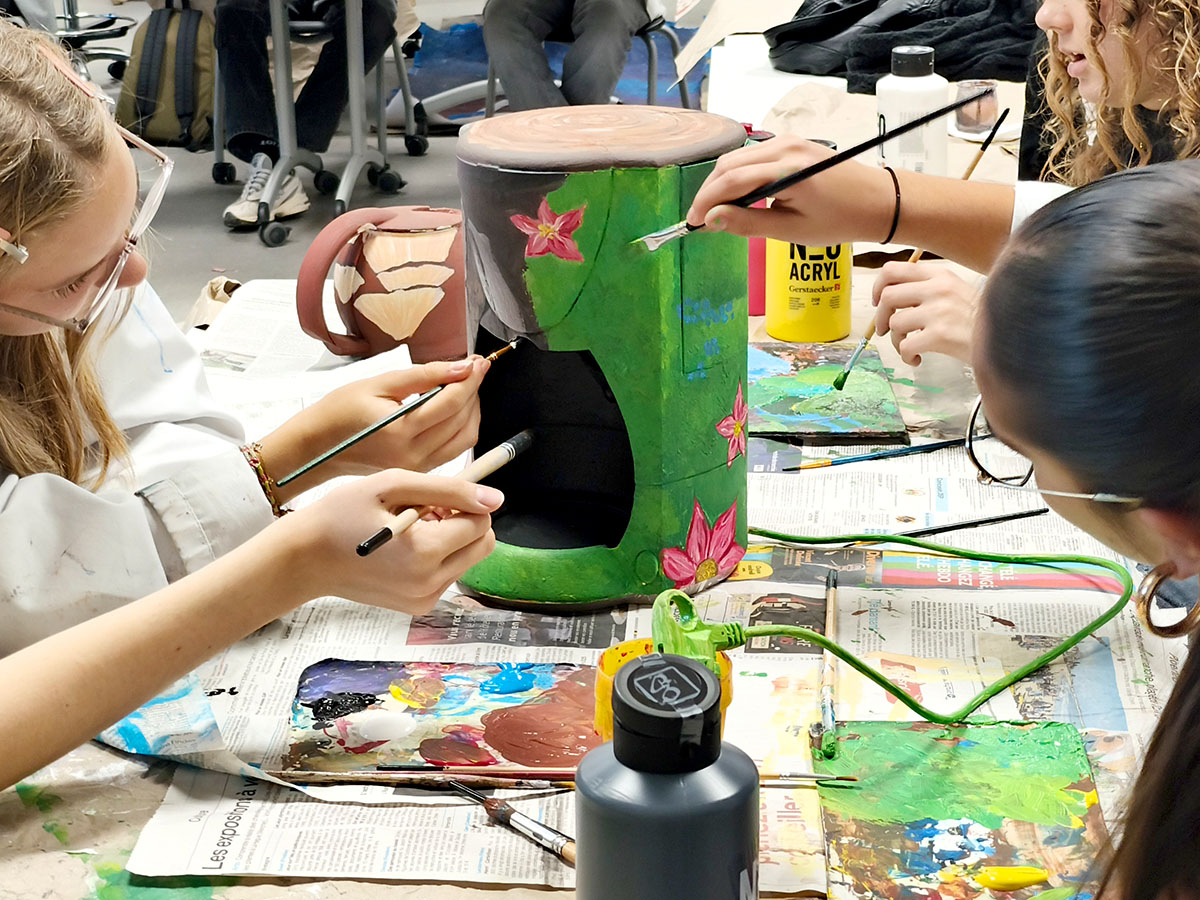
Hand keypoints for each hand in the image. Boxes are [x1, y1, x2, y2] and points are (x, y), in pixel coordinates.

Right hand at [264, 357, 487, 499]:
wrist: (318, 447)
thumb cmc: (340, 411)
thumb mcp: (378, 383)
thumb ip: (422, 376)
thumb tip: (460, 368)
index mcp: (400, 430)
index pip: (451, 402)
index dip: (470, 379)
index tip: (478, 361)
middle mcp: (412, 453)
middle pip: (463, 420)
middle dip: (473, 392)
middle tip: (472, 370)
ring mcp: (417, 466)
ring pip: (466, 438)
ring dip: (473, 410)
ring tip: (464, 388)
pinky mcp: (419, 471)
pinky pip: (454, 450)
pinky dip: (462, 427)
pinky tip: (454, 409)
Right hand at [277, 469, 500, 613]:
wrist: (303, 559)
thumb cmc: (341, 515)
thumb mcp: (392, 486)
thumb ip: (449, 490)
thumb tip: (496, 499)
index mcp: (425, 552)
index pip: (481, 523)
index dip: (463, 503)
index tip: (432, 498)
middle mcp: (430, 583)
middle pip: (483, 545)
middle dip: (465, 522)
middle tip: (426, 510)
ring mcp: (424, 599)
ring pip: (468, 559)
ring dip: (451, 538)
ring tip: (410, 527)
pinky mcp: (418, 606)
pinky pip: (448, 574)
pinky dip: (437, 556)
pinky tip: (405, 546)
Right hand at [686, 136, 897, 244]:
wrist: (877, 201)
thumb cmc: (839, 221)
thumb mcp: (791, 230)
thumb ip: (748, 223)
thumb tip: (712, 219)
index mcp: (786, 169)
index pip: (730, 180)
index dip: (706, 202)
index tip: (693, 223)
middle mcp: (784, 147)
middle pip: (729, 164)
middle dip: (711, 191)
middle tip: (704, 220)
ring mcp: (789, 141)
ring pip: (739, 158)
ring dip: (724, 183)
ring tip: (721, 212)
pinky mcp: (793, 143)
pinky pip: (754, 156)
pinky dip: (740, 175)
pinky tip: (742, 197)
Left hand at [871, 262, 977, 365]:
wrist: (1007, 338)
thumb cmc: (978, 320)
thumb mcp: (956, 291)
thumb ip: (927, 288)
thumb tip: (891, 297)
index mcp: (939, 275)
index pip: (893, 270)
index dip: (878, 286)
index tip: (879, 302)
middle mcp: (938, 288)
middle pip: (888, 296)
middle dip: (882, 316)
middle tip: (887, 330)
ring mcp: (939, 311)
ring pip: (895, 323)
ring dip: (896, 339)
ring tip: (910, 346)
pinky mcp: (940, 334)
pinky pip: (905, 346)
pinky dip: (906, 356)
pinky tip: (917, 358)